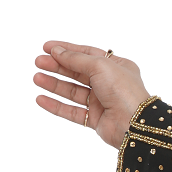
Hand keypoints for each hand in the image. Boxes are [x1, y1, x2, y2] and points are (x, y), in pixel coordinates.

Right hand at [34, 43, 150, 147]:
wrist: (134, 124)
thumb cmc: (124, 91)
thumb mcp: (100, 66)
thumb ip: (77, 59)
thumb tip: (58, 51)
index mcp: (117, 67)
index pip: (87, 54)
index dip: (67, 50)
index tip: (47, 47)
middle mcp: (110, 83)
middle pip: (78, 72)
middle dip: (57, 66)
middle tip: (38, 62)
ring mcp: (103, 102)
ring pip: (73, 92)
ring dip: (54, 84)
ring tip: (37, 78)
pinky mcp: (96, 120)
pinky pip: (72, 111)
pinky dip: (56, 106)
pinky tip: (41, 99)